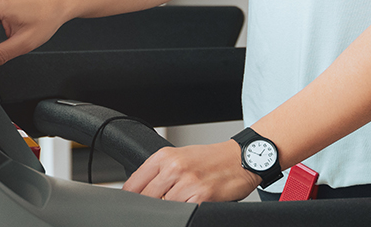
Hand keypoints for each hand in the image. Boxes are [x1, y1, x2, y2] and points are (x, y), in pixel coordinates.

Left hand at [123, 141, 260, 202]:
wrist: (240, 158)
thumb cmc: (211, 159)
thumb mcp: (180, 157)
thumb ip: (159, 173)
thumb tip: (140, 193)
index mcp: (164, 156)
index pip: (134, 184)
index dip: (130, 200)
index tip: (131, 207)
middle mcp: (174, 167)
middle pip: (146, 199)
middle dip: (148, 208)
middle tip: (152, 212)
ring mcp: (188, 182)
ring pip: (163, 208)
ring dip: (167, 212)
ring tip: (179, 204)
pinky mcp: (202, 196)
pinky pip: (183, 213)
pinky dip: (183, 214)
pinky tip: (189, 207)